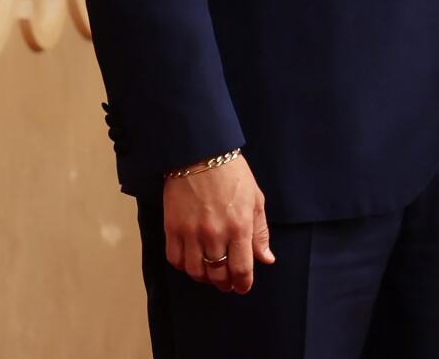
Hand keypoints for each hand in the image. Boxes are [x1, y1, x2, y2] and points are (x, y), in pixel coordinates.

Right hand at [162, 153, 272, 293]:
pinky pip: (175, 259)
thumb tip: (266, 259)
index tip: (242, 287)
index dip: (243, 284)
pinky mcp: (172, 227)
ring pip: (196, 271)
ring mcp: (191, 232)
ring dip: (204, 278)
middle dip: (225, 284)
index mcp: (239, 227)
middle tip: (227, 283)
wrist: (199, 152)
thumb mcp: (255, 199)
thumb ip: (260, 232)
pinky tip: (191, 261)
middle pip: (218, 275)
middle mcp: (215, 234)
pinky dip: (183, 266)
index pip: (241, 270)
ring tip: (209, 274)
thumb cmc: (232, 174)